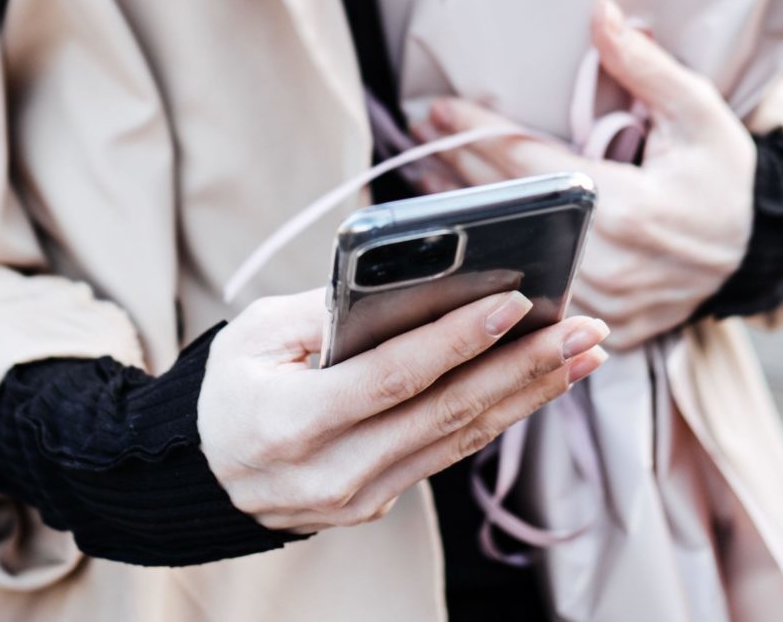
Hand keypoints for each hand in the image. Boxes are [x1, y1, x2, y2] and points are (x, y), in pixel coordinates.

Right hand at [199, 288, 608, 533]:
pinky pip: (448, 452)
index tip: (513, 303)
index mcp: (291, 424)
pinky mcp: (379, 501)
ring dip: (530, 393)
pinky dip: (500, 413)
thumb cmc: (227, 389)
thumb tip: (413, 282)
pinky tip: (538, 382)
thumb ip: (327, 310)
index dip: (456, 340)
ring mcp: (359, 496)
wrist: (200, 474)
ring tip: (583, 352)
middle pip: (446, 413)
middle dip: (523, 366)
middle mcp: (331, 472)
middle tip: (583, 328)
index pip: (394, 377)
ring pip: (461, 438)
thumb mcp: (254, 335)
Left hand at [417, 0, 755, 350]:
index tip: (439, 109)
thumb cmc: (722, 179)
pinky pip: (528, 293)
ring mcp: (599, 305)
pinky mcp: (595, 328)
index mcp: (627, 209)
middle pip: (507, 212)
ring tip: (426, 175)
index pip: (529, 165)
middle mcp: (605, 264)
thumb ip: (646, 67)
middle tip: (422, 132)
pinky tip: (464, 232)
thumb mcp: (699, 114)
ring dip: (462, 217)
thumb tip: (601, 13)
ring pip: (507, 257)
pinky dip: (494, 261)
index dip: (478, 133)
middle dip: (458, 166)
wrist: (754, 253)